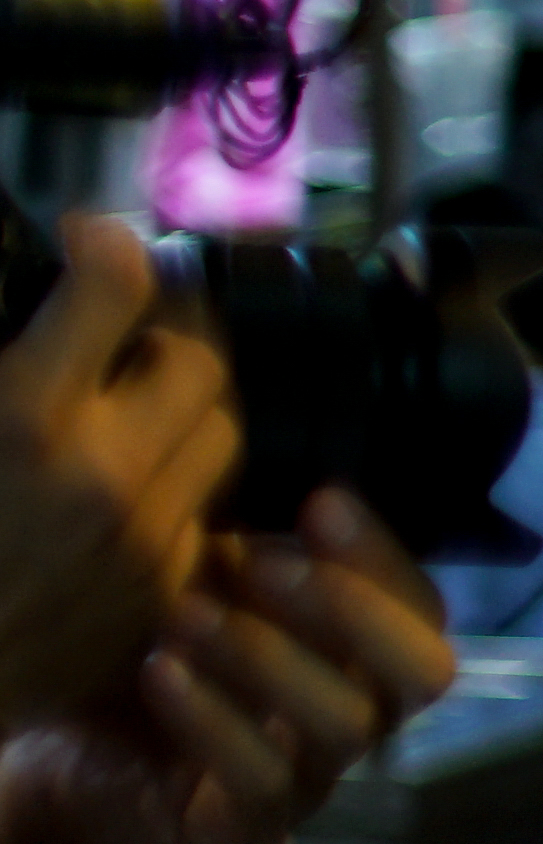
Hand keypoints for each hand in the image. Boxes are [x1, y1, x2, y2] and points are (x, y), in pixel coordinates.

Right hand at [0, 215, 230, 732]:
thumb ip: (0, 363)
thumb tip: (35, 314)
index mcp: (23, 419)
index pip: (117, 285)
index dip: (103, 246)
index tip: (86, 245)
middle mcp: (101, 478)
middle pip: (197, 360)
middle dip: (161, 334)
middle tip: (117, 334)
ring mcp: (142, 545)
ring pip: (218, 437)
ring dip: (180, 411)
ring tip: (123, 409)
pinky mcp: (156, 599)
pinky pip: (203, 517)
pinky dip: (171, 492)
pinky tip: (118, 488)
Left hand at [0, 497, 451, 843]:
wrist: (58, 764)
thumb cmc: (144, 667)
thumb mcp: (197, 594)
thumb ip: (248, 556)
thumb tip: (282, 483)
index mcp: (354, 659)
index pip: (421, 608)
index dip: (383, 555)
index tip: (319, 500)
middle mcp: (351, 719)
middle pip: (426, 673)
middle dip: (354, 608)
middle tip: (265, 566)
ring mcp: (308, 783)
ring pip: (345, 723)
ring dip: (268, 655)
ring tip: (184, 614)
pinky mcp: (246, 832)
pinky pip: (262, 781)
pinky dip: (212, 717)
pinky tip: (158, 672)